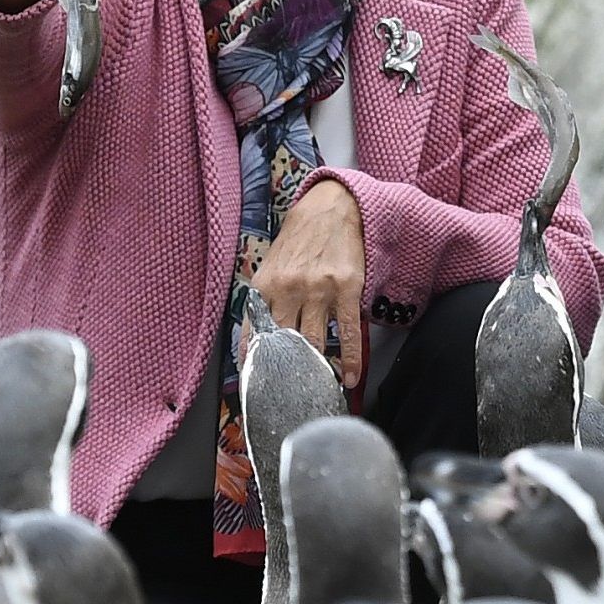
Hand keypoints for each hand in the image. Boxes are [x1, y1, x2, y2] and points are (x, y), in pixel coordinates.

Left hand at [251, 174, 370, 388]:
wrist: (331, 207)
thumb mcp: (272, 265)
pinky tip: (349, 377)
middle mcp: (289, 289)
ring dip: (316, 370)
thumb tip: (255, 338)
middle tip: (290, 395)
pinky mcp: (346, 290)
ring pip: (314, 342)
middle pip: (284, 342)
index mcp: (266, 285)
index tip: (257, 385)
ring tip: (318, 390)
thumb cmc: (300, 239)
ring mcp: (319, 290)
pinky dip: (348, 359)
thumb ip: (264, 300)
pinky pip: (347, 332)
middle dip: (286, 372)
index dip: (255, 362)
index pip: (254, 332)